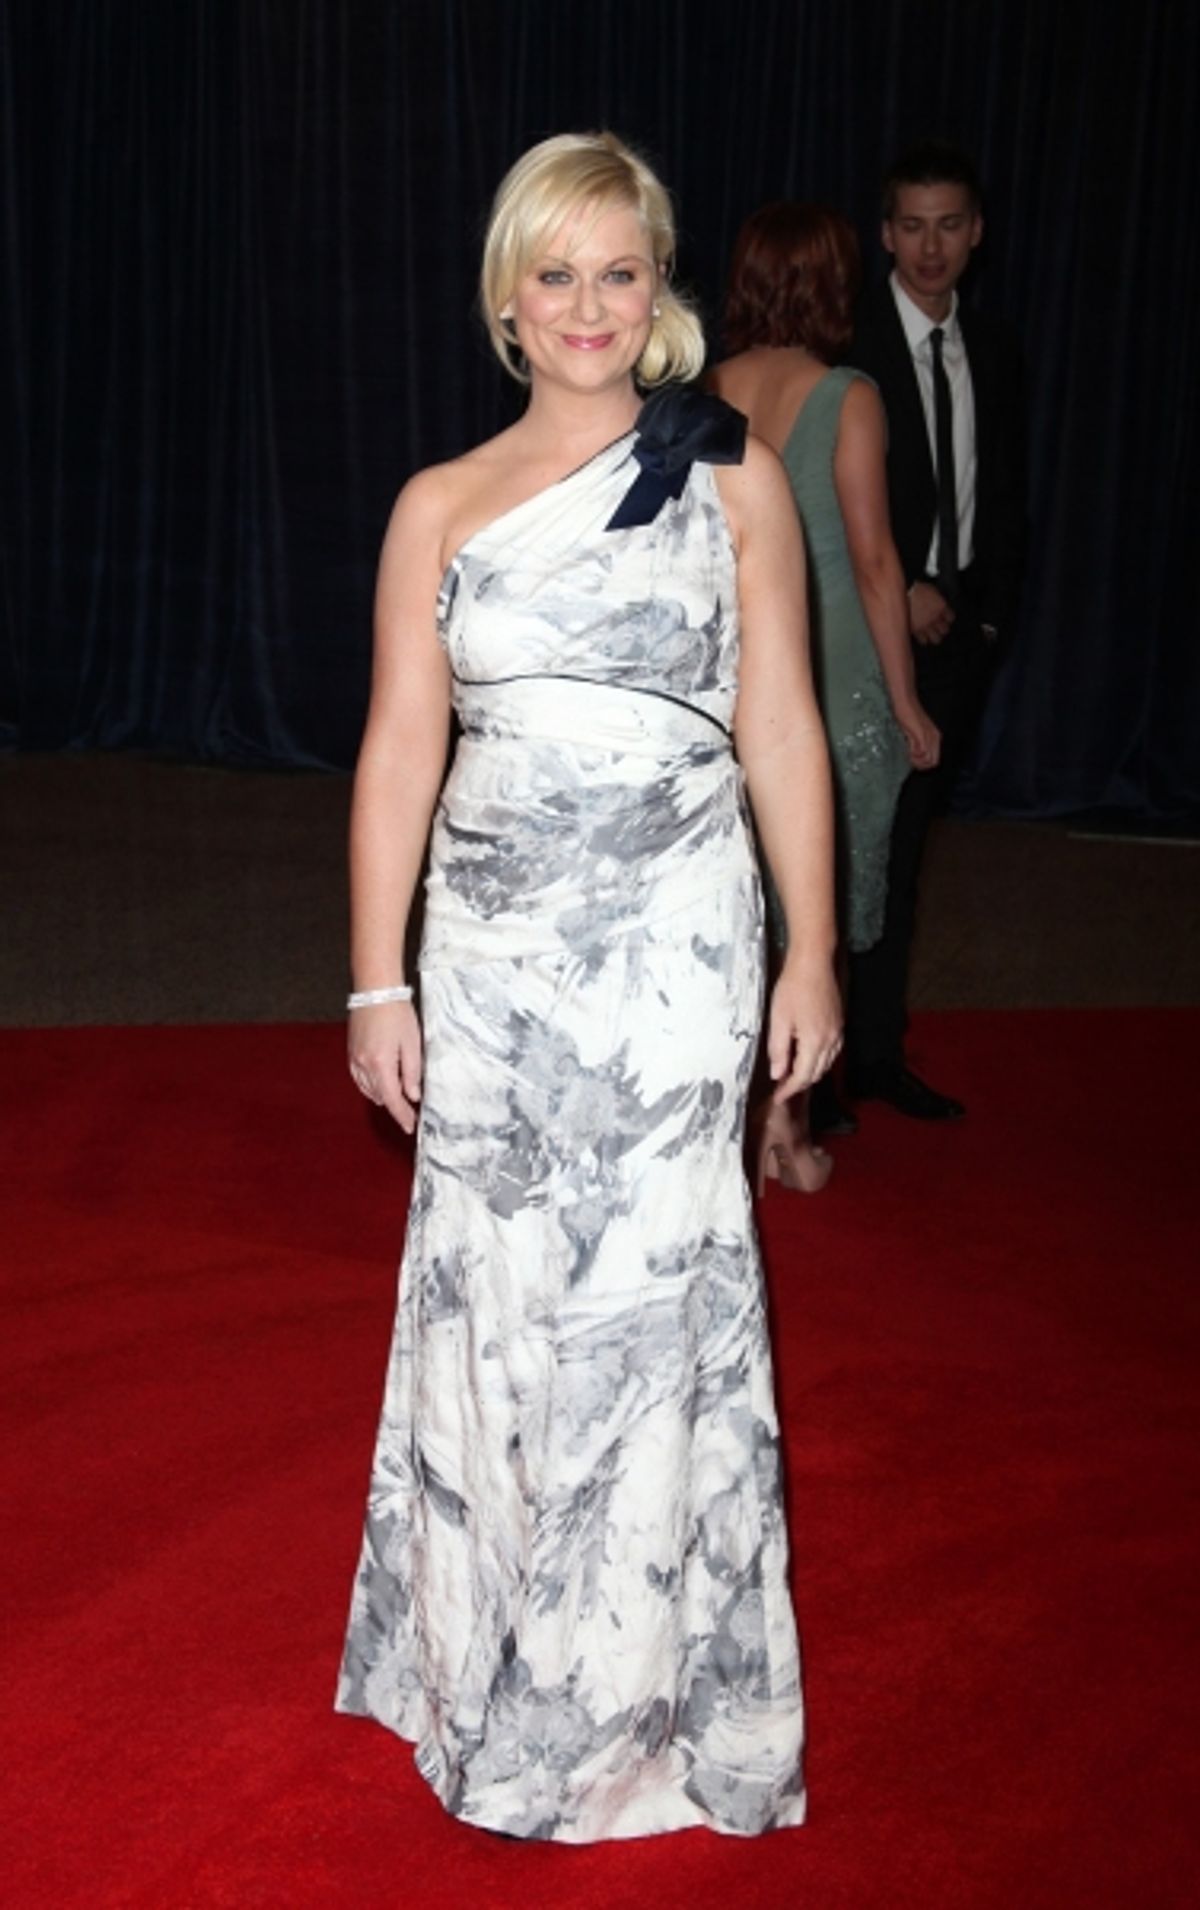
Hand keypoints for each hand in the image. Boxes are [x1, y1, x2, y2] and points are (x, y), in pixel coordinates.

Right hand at [348, 999, 422, 1132]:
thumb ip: (412, 1072)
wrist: (376, 991)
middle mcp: (364, 1065)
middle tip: (410, 1110)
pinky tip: (380, 1085)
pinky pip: (359, 1078)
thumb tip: (413, 1095)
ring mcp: (355, 1059)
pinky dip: (370, 1086)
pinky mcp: (351, 1052)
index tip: (410, 1126)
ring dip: (383, 1096)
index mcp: (381, 1064)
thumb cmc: (397, 1013)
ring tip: (397, 1098)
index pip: (393, 1099)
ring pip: (368, 1089)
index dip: (402, 1115)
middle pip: (380, 1096)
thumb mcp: (412, 1043)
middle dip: (395, 1105)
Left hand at [767, 955, 842, 1101]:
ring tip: (792, 1076)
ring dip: (810, 1073)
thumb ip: (778, 1050)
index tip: (778, 1098)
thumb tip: (777, 1074)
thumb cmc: (792, 988)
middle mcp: (831, 1041)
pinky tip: (808, 1057)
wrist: (814, 963)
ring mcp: (838, 1033)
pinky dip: (819, 1061)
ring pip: (826, 1065)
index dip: (789, 1090)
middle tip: (782, 1088)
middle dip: (799, 1084)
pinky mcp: (840, 1024)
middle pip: (816, 1073)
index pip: (802, 1076)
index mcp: (814, 1042)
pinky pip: (832, 1053)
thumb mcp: (778, 1019)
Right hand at [894, 699, 941, 770]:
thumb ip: (917, 743)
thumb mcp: (914, 732)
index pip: (934, 760)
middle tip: (910, 758)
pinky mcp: (922, 734)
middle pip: (933, 763)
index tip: (912, 759)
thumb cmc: (906, 714)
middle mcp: (935, 738)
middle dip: (920, 765)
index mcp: (935, 737)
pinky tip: (908, 748)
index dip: (923, 764)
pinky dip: (914, 754)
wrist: (904, 701)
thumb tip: (914, 755)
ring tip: (908, 753)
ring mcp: (929, 736)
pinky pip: (922, 752)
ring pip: (928, 760)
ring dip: (917, 761)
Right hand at [908, 580, 954, 645]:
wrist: (903, 593)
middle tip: (938, 626)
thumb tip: (939, 604)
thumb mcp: (932, 590)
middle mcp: (935, 618)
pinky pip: (924, 641)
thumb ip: (937, 599)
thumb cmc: (916, 589)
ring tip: (931, 633)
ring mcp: (926, 626)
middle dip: (942, 628)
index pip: (951, 618)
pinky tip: (922, 635)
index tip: (945, 617)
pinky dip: (924, 639)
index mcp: (941, 607)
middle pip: (945, 630)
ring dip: (935, 636)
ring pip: (936, 639)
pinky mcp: (916, 631)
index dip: (948, 618)